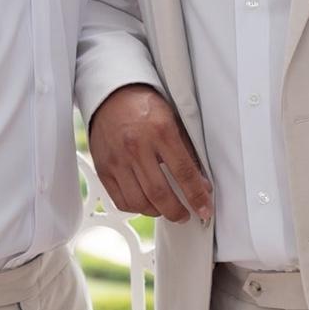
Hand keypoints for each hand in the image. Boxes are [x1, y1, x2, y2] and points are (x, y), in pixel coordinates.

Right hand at [89, 84, 213, 222]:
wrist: (112, 94)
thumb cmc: (144, 105)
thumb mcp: (172, 119)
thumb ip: (186, 151)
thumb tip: (200, 182)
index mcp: (160, 131)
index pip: (184, 172)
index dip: (197, 195)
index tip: (204, 209)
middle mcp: (137, 147)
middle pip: (160, 194)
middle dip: (177, 211)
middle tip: (186, 215)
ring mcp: (118, 160)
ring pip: (139, 202)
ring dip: (157, 212)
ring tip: (166, 209)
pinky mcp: (104, 169)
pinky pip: (120, 200)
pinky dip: (136, 208)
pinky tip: (146, 203)